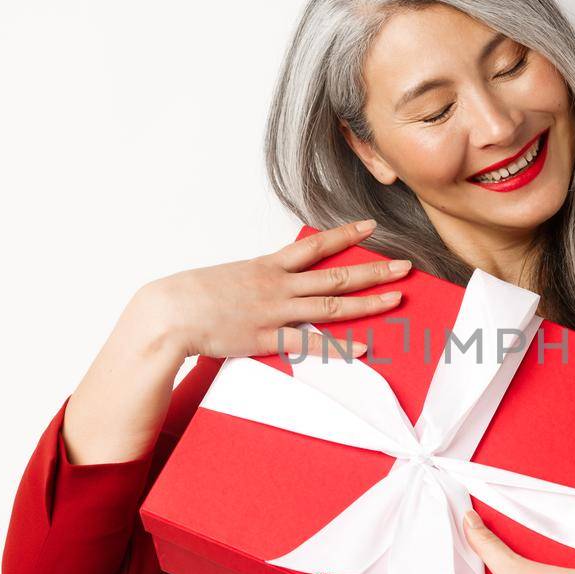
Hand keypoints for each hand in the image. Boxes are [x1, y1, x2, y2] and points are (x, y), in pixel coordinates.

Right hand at [136, 218, 410, 361]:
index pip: (315, 246)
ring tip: (396, 298)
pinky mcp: (267, 338)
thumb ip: (254, 279)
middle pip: (336, 274)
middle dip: (374, 270)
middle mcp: (277, 285)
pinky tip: (364, 347)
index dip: (345, 235)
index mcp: (267, 266)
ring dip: (368, 302)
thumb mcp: (228, 277)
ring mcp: (275, 311)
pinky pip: (310, 342)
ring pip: (331, 304)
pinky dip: (339, 346)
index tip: (370, 226)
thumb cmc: (192, 295)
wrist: (168, 313)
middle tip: (405, 266)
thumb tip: (271, 280)